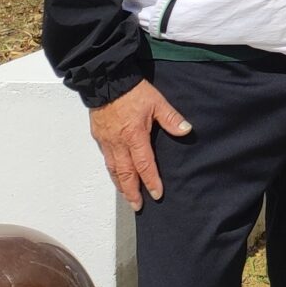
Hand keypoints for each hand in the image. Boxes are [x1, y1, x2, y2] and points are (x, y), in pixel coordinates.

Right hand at [89, 80, 191, 210]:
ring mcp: (107, 141)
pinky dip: (112, 171)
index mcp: (134, 135)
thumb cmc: (132, 91)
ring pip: (114, 169)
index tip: (156, 194)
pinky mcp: (99, 137)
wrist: (106, 80)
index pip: (144, 164)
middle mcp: (119, 143)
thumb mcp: (157, 102)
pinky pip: (106, 159)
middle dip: (132, 191)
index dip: (151, 180)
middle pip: (125, 173)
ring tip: (127, 196)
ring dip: (121, 185)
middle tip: (138, 206)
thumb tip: (186, 130)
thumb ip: (171, 118)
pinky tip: (116, 175)